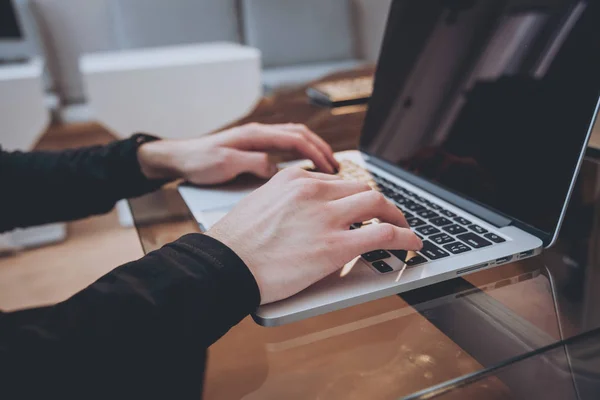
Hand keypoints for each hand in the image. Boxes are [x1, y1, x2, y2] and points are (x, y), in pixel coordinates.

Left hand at [137, 123, 338, 184]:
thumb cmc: (198, 161)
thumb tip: (275, 168)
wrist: (179, 159)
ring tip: (326, 165)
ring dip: (312, 149)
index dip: (316, 153)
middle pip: (300, 134)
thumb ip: (252, 164)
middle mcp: (258, 133)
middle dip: (321, 149)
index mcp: (255, 135)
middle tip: (336, 166)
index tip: (330, 168)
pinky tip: (303, 165)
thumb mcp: (225, 165)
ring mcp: (256, 139)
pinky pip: (284, 145)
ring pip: (293, 138)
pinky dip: (300, 152)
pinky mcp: (253, 147)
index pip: (295, 139)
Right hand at [206, 168, 421, 304]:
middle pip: (361, 188)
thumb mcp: (260, 204)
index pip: (337, 181)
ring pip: (377, 203)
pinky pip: (383, 234)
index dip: (354, 196)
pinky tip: (411, 243)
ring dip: (396, 216)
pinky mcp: (336, 246)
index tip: (361, 206)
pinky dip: (404, 237)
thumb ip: (288, 201)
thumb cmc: (235, 242)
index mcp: (294, 179)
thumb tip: (306, 213)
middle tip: (388, 215)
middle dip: (379, 203)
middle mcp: (314, 191)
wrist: (224, 265)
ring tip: (403, 228)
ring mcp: (326, 216)